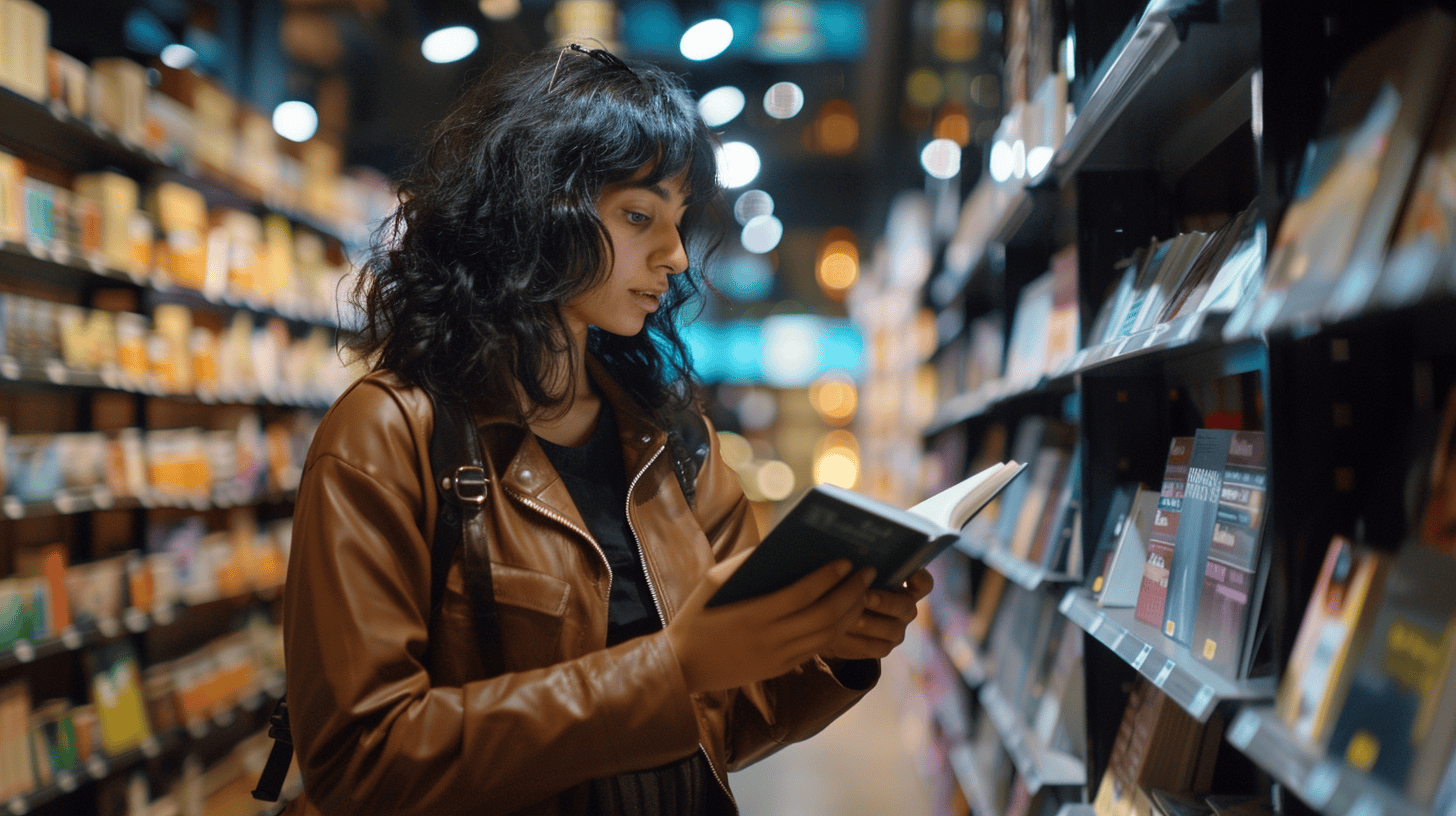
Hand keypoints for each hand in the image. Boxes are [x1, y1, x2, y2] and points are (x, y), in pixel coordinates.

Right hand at [666, 551, 875, 693]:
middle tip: (868, 572)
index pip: (803, 594)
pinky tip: (847, 613)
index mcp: (754, 613)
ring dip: (851, 612)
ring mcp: (778, 657)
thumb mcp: (713, 580)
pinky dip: (837, 630)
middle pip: (825, 616)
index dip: (829, 577)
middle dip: (851, 592)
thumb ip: (745, 562)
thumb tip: (780, 544)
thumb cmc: (697, 615)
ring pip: (828, 635)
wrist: (682, 666)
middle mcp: (771, 638)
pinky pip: (818, 649)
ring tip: (864, 591)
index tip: (847, 560)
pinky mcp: (781, 668)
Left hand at [818, 568, 933, 660]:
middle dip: (884, 601)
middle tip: (863, 596)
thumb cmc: (846, 586)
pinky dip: (857, 640)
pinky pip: (875, 648)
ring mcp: (897, 630)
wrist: (834, 618)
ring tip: (846, 617)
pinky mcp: (883, 648)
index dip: (920, 579)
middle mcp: (906, 609)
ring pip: (892, 630)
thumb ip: (860, 570)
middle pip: (907, 607)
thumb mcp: (854, 575)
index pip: (924, 583)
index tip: (908, 573)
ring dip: (868, 623)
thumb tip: (851, 555)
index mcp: (905, 587)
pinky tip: (839, 633)